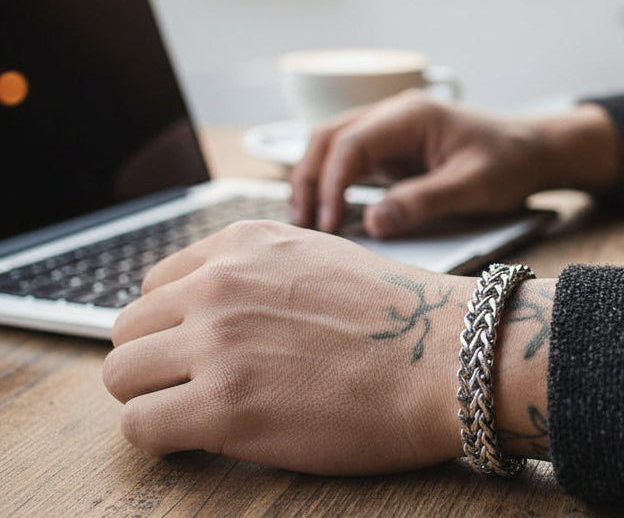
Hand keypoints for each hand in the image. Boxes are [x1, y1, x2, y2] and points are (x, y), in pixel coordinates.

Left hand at [102, 220, 472, 473]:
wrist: (443, 354)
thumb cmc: (394, 315)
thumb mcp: (315, 257)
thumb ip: (254, 271)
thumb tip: (207, 306)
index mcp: (242, 243)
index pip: (153, 285)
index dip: (170, 326)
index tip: (192, 351)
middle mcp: (220, 282)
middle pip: (128, 330)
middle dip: (154, 362)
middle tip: (192, 387)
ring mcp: (218, 340)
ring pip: (121, 375)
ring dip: (151, 398)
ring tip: (194, 413)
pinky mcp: (224, 405)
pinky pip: (139, 426)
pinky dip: (161, 439)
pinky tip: (199, 439)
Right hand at [290, 92, 622, 237]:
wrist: (532, 150)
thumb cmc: (508, 164)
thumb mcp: (472, 187)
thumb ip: (422, 202)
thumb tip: (372, 224)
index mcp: (411, 114)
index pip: (353, 142)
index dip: (333, 182)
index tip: (328, 222)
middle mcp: (394, 113)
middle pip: (331, 136)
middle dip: (311, 178)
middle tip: (304, 224)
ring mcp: (390, 128)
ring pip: (334, 144)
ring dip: (316, 178)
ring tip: (306, 220)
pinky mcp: (392, 147)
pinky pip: (350, 158)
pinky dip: (333, 181)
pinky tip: (327, 210)